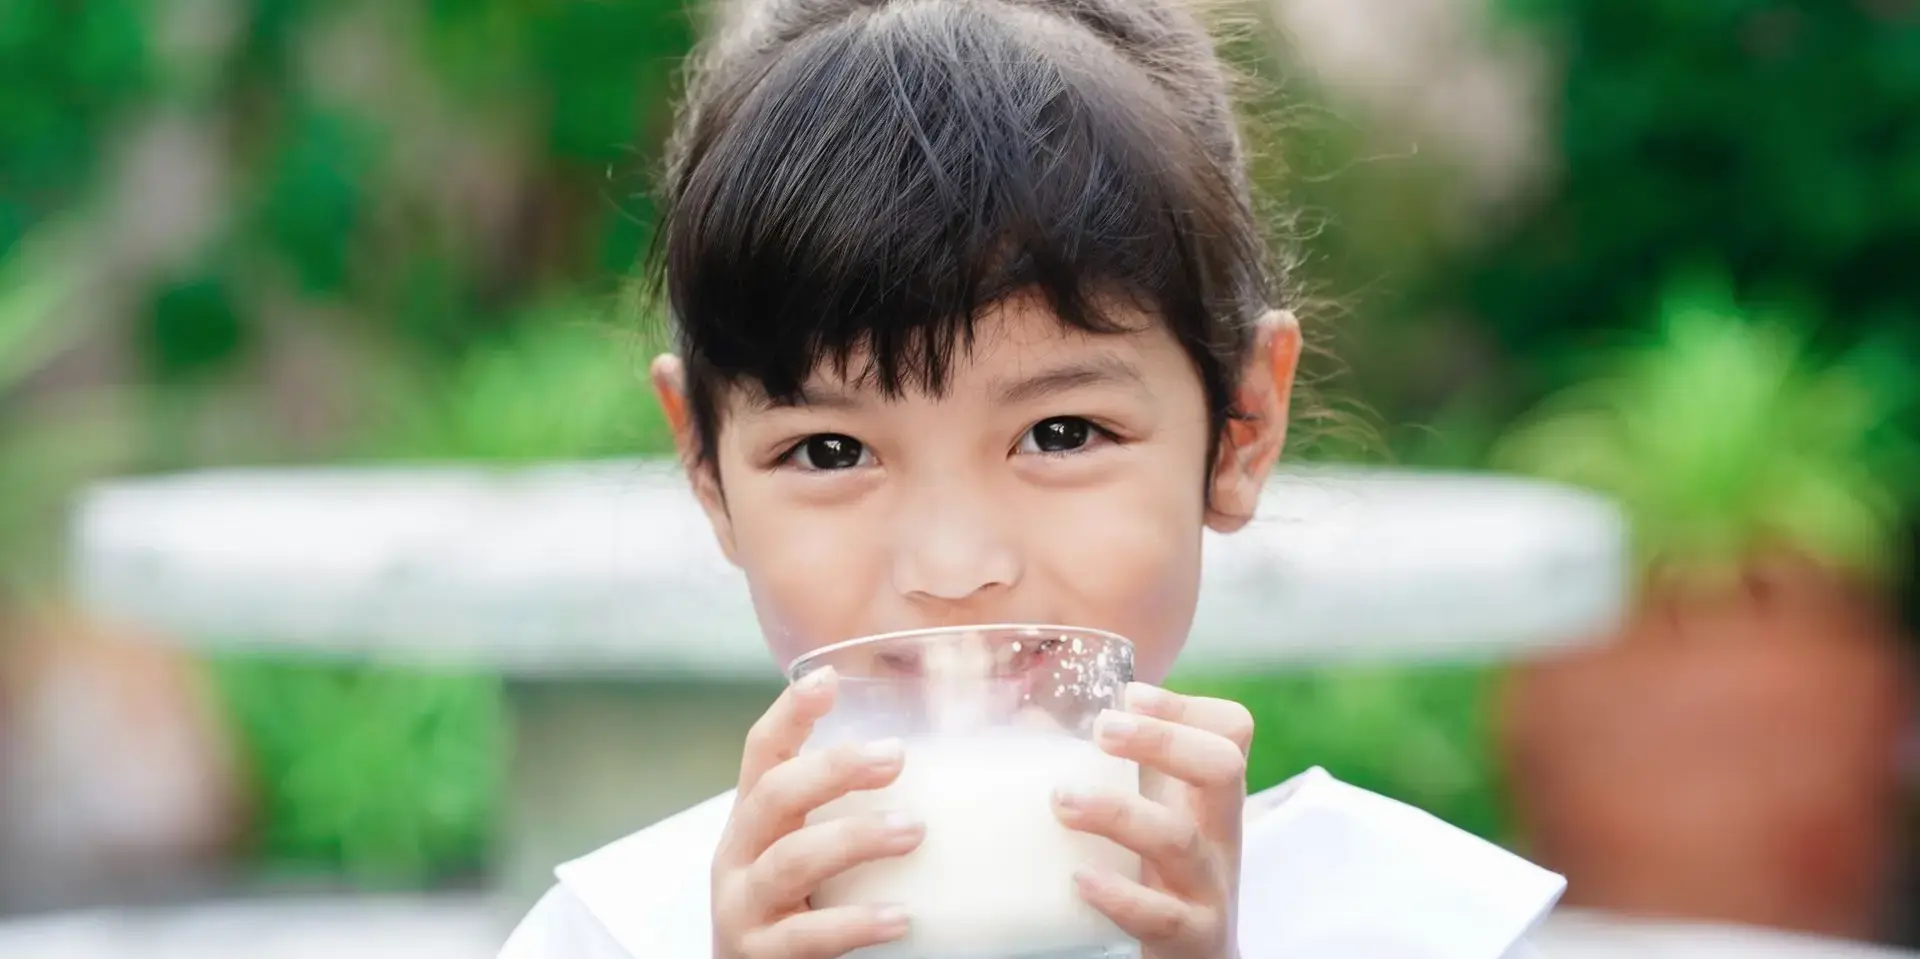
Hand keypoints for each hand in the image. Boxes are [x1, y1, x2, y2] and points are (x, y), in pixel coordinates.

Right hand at [711, 668, 924, 958]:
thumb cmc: (802, 904)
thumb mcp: (814, 847)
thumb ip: (857, 808)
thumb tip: (960, 765)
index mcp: (754, 818)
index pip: (762, 752)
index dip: (790, 713)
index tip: (828, 678)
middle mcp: (739, 854)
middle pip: (773, 794)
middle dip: (833, 768)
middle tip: (896, 756)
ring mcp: (743, 906)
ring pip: (790, 860)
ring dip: (854, 838)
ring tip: (913, 830)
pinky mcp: (760, 955)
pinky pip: (806, 936)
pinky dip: (855, 923)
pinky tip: (902, 917)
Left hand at [1055, 682, 1250, 958]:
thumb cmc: (1158, 877)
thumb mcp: (1145, 819)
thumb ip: (1102, 770)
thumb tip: (1031, 718)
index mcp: (1208, 798)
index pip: (1230, 732)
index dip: (1185, 706)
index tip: (1129, 694)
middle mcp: (1218, 835)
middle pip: (1222, 768)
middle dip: (1163, 739)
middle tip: (1102, 728)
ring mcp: (1207, 888)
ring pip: (1179, 841)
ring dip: (1118, 813)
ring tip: (1062, 800)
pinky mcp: (1190, 938)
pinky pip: (1162, 916)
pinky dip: (1121, 896)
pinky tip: (1079, 879)